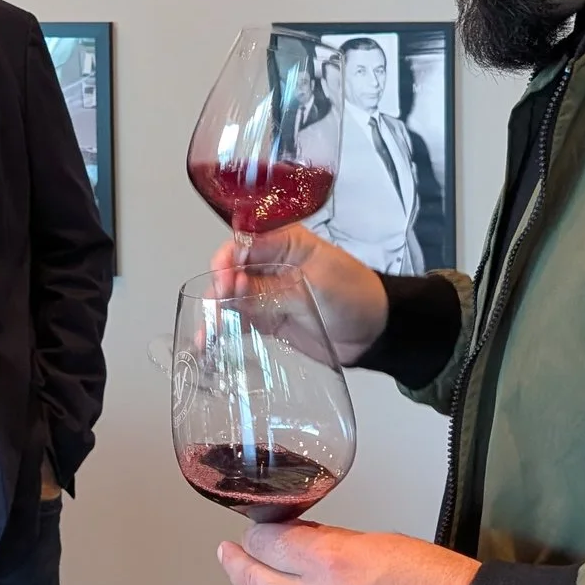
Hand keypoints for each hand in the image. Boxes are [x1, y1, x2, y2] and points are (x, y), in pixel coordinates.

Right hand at [209, 227, 388, 363]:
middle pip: (230, 271)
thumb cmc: (357, 296)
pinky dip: (224, 329)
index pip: (243, 244)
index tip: (223, 281)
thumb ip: (273, 287)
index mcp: (285, 242)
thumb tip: (235, 288)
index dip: (227, 261)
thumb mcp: (316, 285)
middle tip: (217, 309)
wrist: (376, 332)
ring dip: (215, 312)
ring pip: (229, 297)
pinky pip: (239, 320)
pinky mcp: (268, 318)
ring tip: (209, 333)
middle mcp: (271, 264)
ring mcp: (267, 292)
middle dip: (218, 289)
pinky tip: (212, 342)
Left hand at [210, 522, 477, 584]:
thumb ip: (335, 546)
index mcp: (332, 562)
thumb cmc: (438, 580)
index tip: (255, 532)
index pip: (272, 542)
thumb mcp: (382, 544)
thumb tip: (302, 545)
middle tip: (227, 557)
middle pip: (259, 583)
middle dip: (237, 565)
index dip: (258, 534)